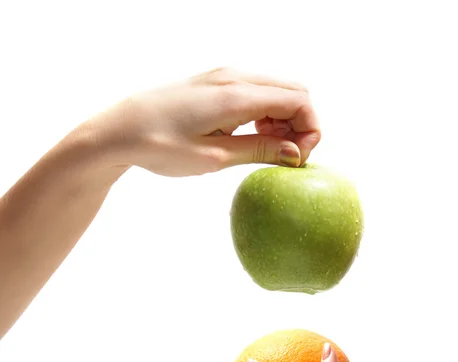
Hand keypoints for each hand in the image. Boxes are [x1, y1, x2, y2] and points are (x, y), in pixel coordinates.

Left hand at [95, 67, 320, 175]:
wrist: (118, 131)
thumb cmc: (159, 146)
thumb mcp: (213, 158)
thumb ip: (259, 151)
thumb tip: (295, 153)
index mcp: (236, 94)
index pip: (299, 100)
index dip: (310, 130)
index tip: (298, 159)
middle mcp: (234, 77)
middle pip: (294, 91)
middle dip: (302, 124)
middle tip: (286, 156)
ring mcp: (225, 77)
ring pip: (278, 90)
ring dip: (284, 120)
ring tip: (267, 150)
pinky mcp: (216, 84)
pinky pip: (257, 93)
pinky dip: (267, 114)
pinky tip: (252, 137)